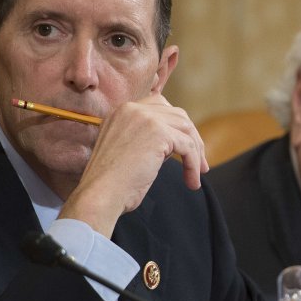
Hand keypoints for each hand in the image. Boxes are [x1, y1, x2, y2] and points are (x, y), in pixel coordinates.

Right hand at [60, 94, 206, 236]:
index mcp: (121, 111)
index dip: (176, 126)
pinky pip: (188, 146)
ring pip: (186, 129)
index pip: (159, 106)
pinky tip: (192, 181)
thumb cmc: (110, 184)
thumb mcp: (125, 151)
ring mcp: (146, 118)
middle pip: (177, 114)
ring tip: (197, 174)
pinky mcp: (159, 132)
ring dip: (196, 153)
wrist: (100, 194)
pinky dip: (194, 164)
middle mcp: (132, 109)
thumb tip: (174, 145)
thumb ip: (145, 139)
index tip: (184, 147)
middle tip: (199, 163)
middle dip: (192, 138)